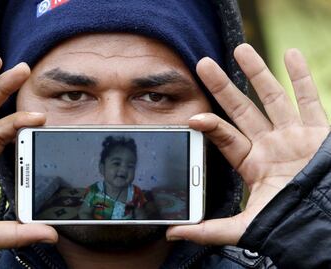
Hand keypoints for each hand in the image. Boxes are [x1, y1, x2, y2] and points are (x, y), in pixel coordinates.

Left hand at [166, 44, 329, 244]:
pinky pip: (309, 100)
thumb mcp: (243, 227)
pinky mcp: (318, 132)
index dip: (209, 124)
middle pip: (241, 109)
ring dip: (257, 73)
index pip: (225, 136)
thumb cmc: (286, 224)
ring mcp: (293, 135)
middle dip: (223, 86)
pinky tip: (290, 54)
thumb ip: (208, 228)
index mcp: (251, 163)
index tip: (193, 116)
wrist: (325, 225)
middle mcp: (269, 144)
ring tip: (241, 49)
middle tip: (203, 64)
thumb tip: (171, 231)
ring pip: (272, 97)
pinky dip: (301, 77)